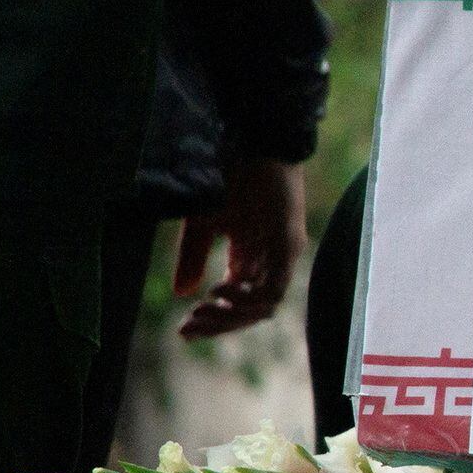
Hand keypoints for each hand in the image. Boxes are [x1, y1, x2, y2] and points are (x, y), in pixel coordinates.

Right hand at [175, 159, 307, 339]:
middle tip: (189, 327)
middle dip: (219, 323)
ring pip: (263, 304)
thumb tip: (183, 294)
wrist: (250, 142)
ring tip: (203, 309)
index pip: (237, 304)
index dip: (213, 321)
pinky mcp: (289, 243)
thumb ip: (192, 258)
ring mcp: (282, 255)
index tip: (183, 331)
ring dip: (232, 314)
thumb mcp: (201, 223)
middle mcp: (269, 263)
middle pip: (251, 311)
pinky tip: (221, 292)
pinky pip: (275, 285)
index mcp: (249, 260)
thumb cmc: (229, 177)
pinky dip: (249, 295)